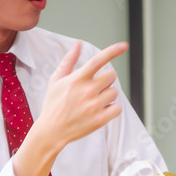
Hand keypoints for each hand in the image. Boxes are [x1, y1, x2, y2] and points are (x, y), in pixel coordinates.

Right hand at [13, 42, 128, 175]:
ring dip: (107, 96)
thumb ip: (68, 61)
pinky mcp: (100, 119)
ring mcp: (95, 106)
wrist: (52, 131)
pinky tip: (100, 111)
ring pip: (114, 92)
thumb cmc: (53, 105)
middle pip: (111, 76)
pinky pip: (117, 108)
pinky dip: (112, 109)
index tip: (124, 46)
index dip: (113, 51)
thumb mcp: (56, 80)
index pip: (98, 60)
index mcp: (78, 79)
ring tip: (93, 103)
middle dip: (106, 80)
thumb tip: (78, 44)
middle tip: (94, 89)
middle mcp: (87, 91)